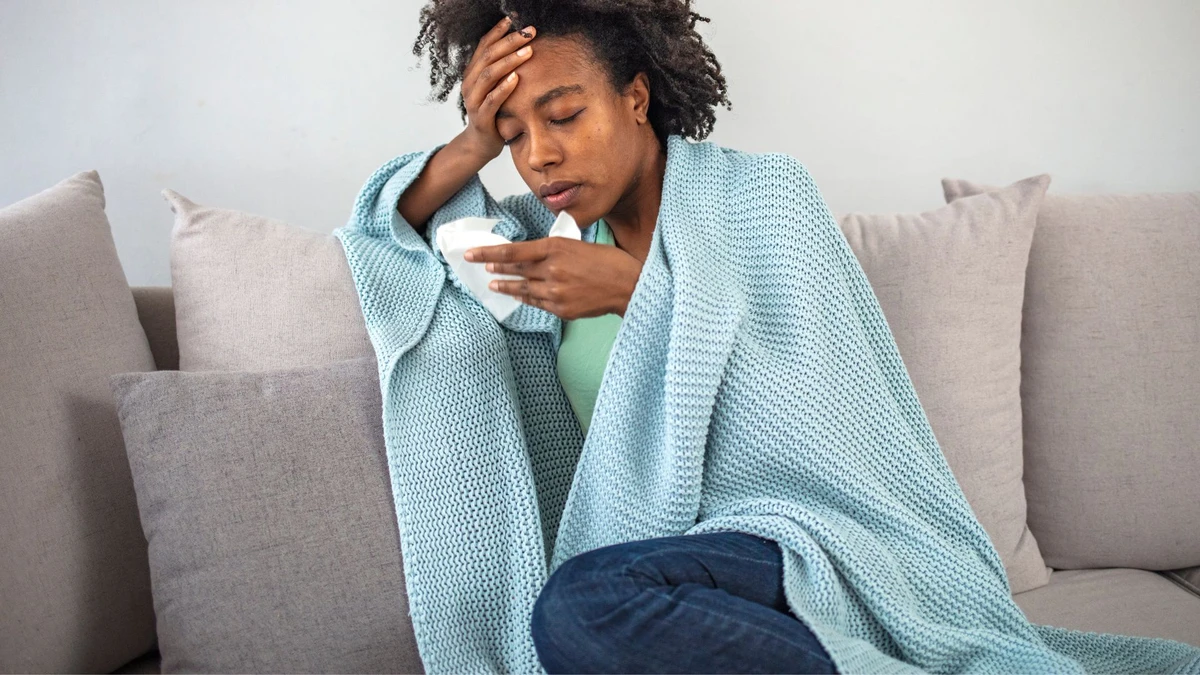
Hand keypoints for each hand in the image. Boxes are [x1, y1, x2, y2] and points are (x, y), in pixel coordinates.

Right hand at [458, 16, 536, 160]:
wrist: (482, 143)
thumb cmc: (494, 112)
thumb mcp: (497, 87)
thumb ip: (504, 69)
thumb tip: (523, 46)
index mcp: (473, 73)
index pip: (484, 46)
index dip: (498, 31)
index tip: (514, 19)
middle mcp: (470, 83)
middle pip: (488, 56)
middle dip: (509, 42)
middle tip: (529, 32)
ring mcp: (473, 100)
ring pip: (489, 75)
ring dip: (509, 61)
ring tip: (527, 51)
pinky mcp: (481, 117)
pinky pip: (491, 100)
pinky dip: (504, 88)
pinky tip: (517, 78)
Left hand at [464, 238, 642, 319]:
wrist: (628, 286)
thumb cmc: (608, 262)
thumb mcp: (578, 244)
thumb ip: (555, 249)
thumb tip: (533, 253)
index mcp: (556, 248)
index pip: (513, 251)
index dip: (489, 252)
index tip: (473, 253)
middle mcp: (552, 269)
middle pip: (515, 269)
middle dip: (494, 267)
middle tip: (478, 265)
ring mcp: (555, 291)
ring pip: (523, 288)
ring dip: (506, 285)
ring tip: (493, 283)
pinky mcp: (561, 308)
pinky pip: (536, 302)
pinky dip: (525, 298)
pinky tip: (517, 295)